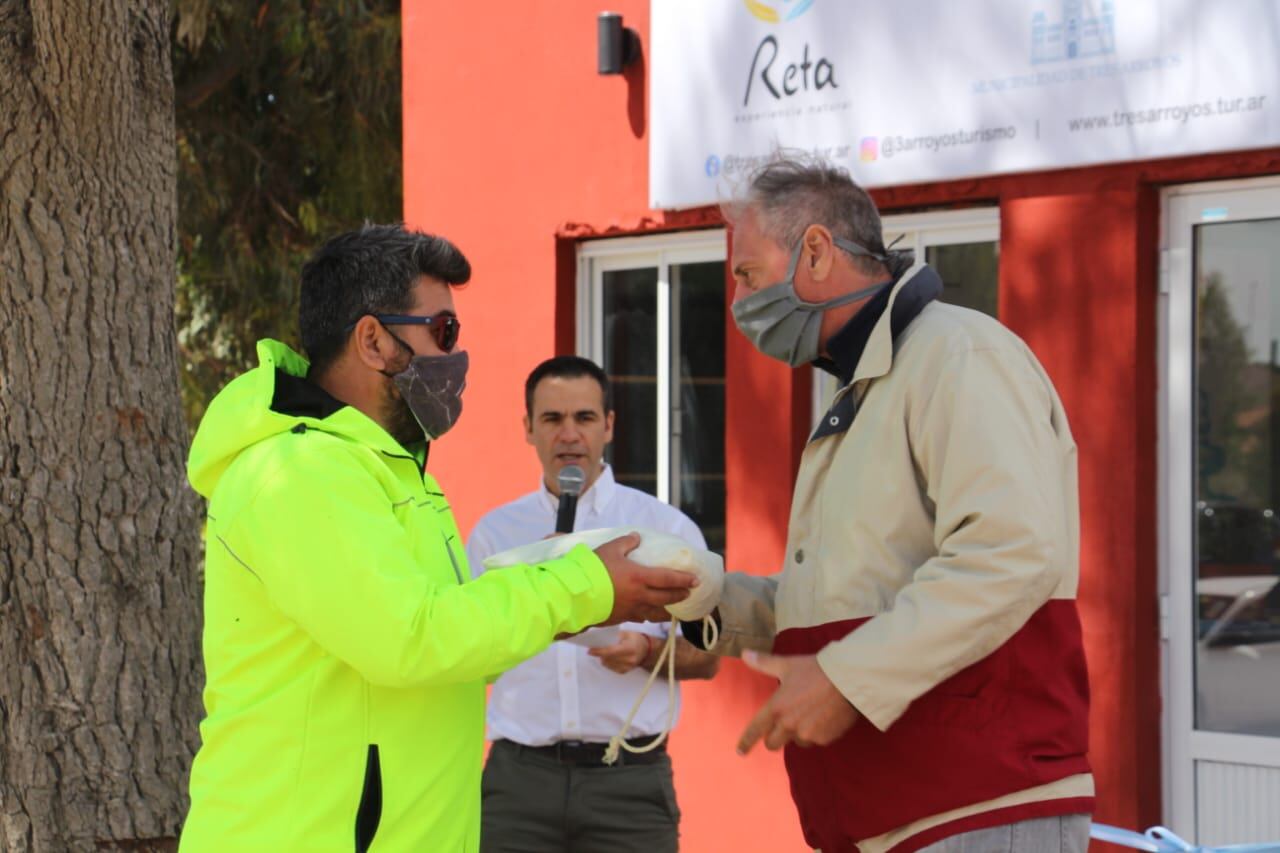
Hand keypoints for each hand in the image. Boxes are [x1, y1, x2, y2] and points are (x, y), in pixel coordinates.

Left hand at [588, 630, 651, 673]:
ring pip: (607, 664)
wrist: (646, 650)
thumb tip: (599, 638)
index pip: (611, 652)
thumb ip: (613, 637)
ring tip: (603, 652)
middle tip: (594, 648)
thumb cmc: (635, 639)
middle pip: (608, 658)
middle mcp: (629, 660)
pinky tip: (609, 657)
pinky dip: (607, 662)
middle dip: (599, 654)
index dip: (599, 651)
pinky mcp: (624, 671)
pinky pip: (610, 667)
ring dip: (602, 658)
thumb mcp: (626, 633)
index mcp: (630, 649)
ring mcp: (627, 667)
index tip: (590, 650)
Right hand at [595, 533, 696, 624]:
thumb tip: (636, 537)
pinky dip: (647, 615)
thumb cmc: (594, 570)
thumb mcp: (611, 549)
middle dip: (680, 596)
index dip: (684, 579)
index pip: (668, 579)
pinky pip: (639, 617)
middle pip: (666, 598)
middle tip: (688, 594)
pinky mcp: (621, 618)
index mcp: (640, 577)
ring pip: (655, 613)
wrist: (577, 595)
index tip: (696, 581)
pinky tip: (647, 613)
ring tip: (673, 610)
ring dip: (666, 611)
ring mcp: (631, 609)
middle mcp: (640, 595)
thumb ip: (626, 542)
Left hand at [737, 652, 859, 754]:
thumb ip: (764, 663)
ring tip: (807, 716)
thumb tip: (744, 654)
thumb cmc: (815, 670)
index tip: (740, 751)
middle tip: (781, 727)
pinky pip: (814, 741)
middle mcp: (789, 725)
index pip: (756, 729)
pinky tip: (822, 719)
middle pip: (773, 743)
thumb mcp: (787, 664)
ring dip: (796, 734)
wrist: (847, 680)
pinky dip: (815, 734)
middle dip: (774, 738)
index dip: (746, 741)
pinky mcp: (824, 739)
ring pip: (795, 742)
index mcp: (777, 708)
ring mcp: (807, 734)